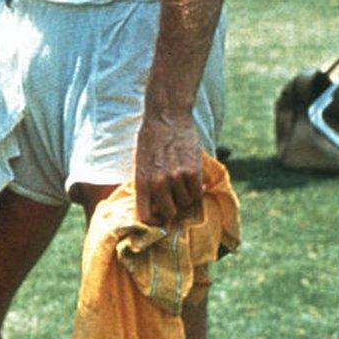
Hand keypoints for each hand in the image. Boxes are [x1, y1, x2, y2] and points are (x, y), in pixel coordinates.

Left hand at [133, 109, 203, 227]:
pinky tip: (193, 180)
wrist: (167, 116)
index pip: (145, 216)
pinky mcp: (193, 172)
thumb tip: (152, 207)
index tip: (157, 219)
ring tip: (182, 184)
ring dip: (185, 197)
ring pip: (186, 203)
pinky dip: (197, 190)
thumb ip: (146, 184)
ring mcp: (176, 178)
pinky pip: (198, 194)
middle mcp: (158, 183)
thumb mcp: (140, 163)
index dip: (152, 222)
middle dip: (172, 209)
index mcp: (142, 181)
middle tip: (174, 201)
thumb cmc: (151, 138)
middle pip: (169, 213)